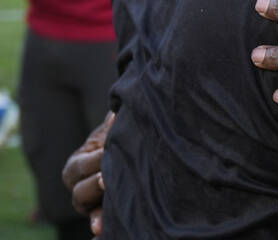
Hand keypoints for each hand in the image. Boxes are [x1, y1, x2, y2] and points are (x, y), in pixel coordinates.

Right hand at [61, 111, 113, 235]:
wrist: (135, 151)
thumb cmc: (120, 136)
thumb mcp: (113, 127)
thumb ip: (113, 120)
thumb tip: (115, 115)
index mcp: (78, 165)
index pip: (79, 167)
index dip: (93, 161)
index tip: (108, 152)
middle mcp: (80, 187)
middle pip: (79, 192)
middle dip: (94, 185)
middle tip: (107, 179)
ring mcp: (92, 204)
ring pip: (88, 211)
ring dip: (96, 213)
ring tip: (104, 214)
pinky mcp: (106, 214)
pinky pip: (101, 224)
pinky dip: (101, 227)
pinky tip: (101, 231)